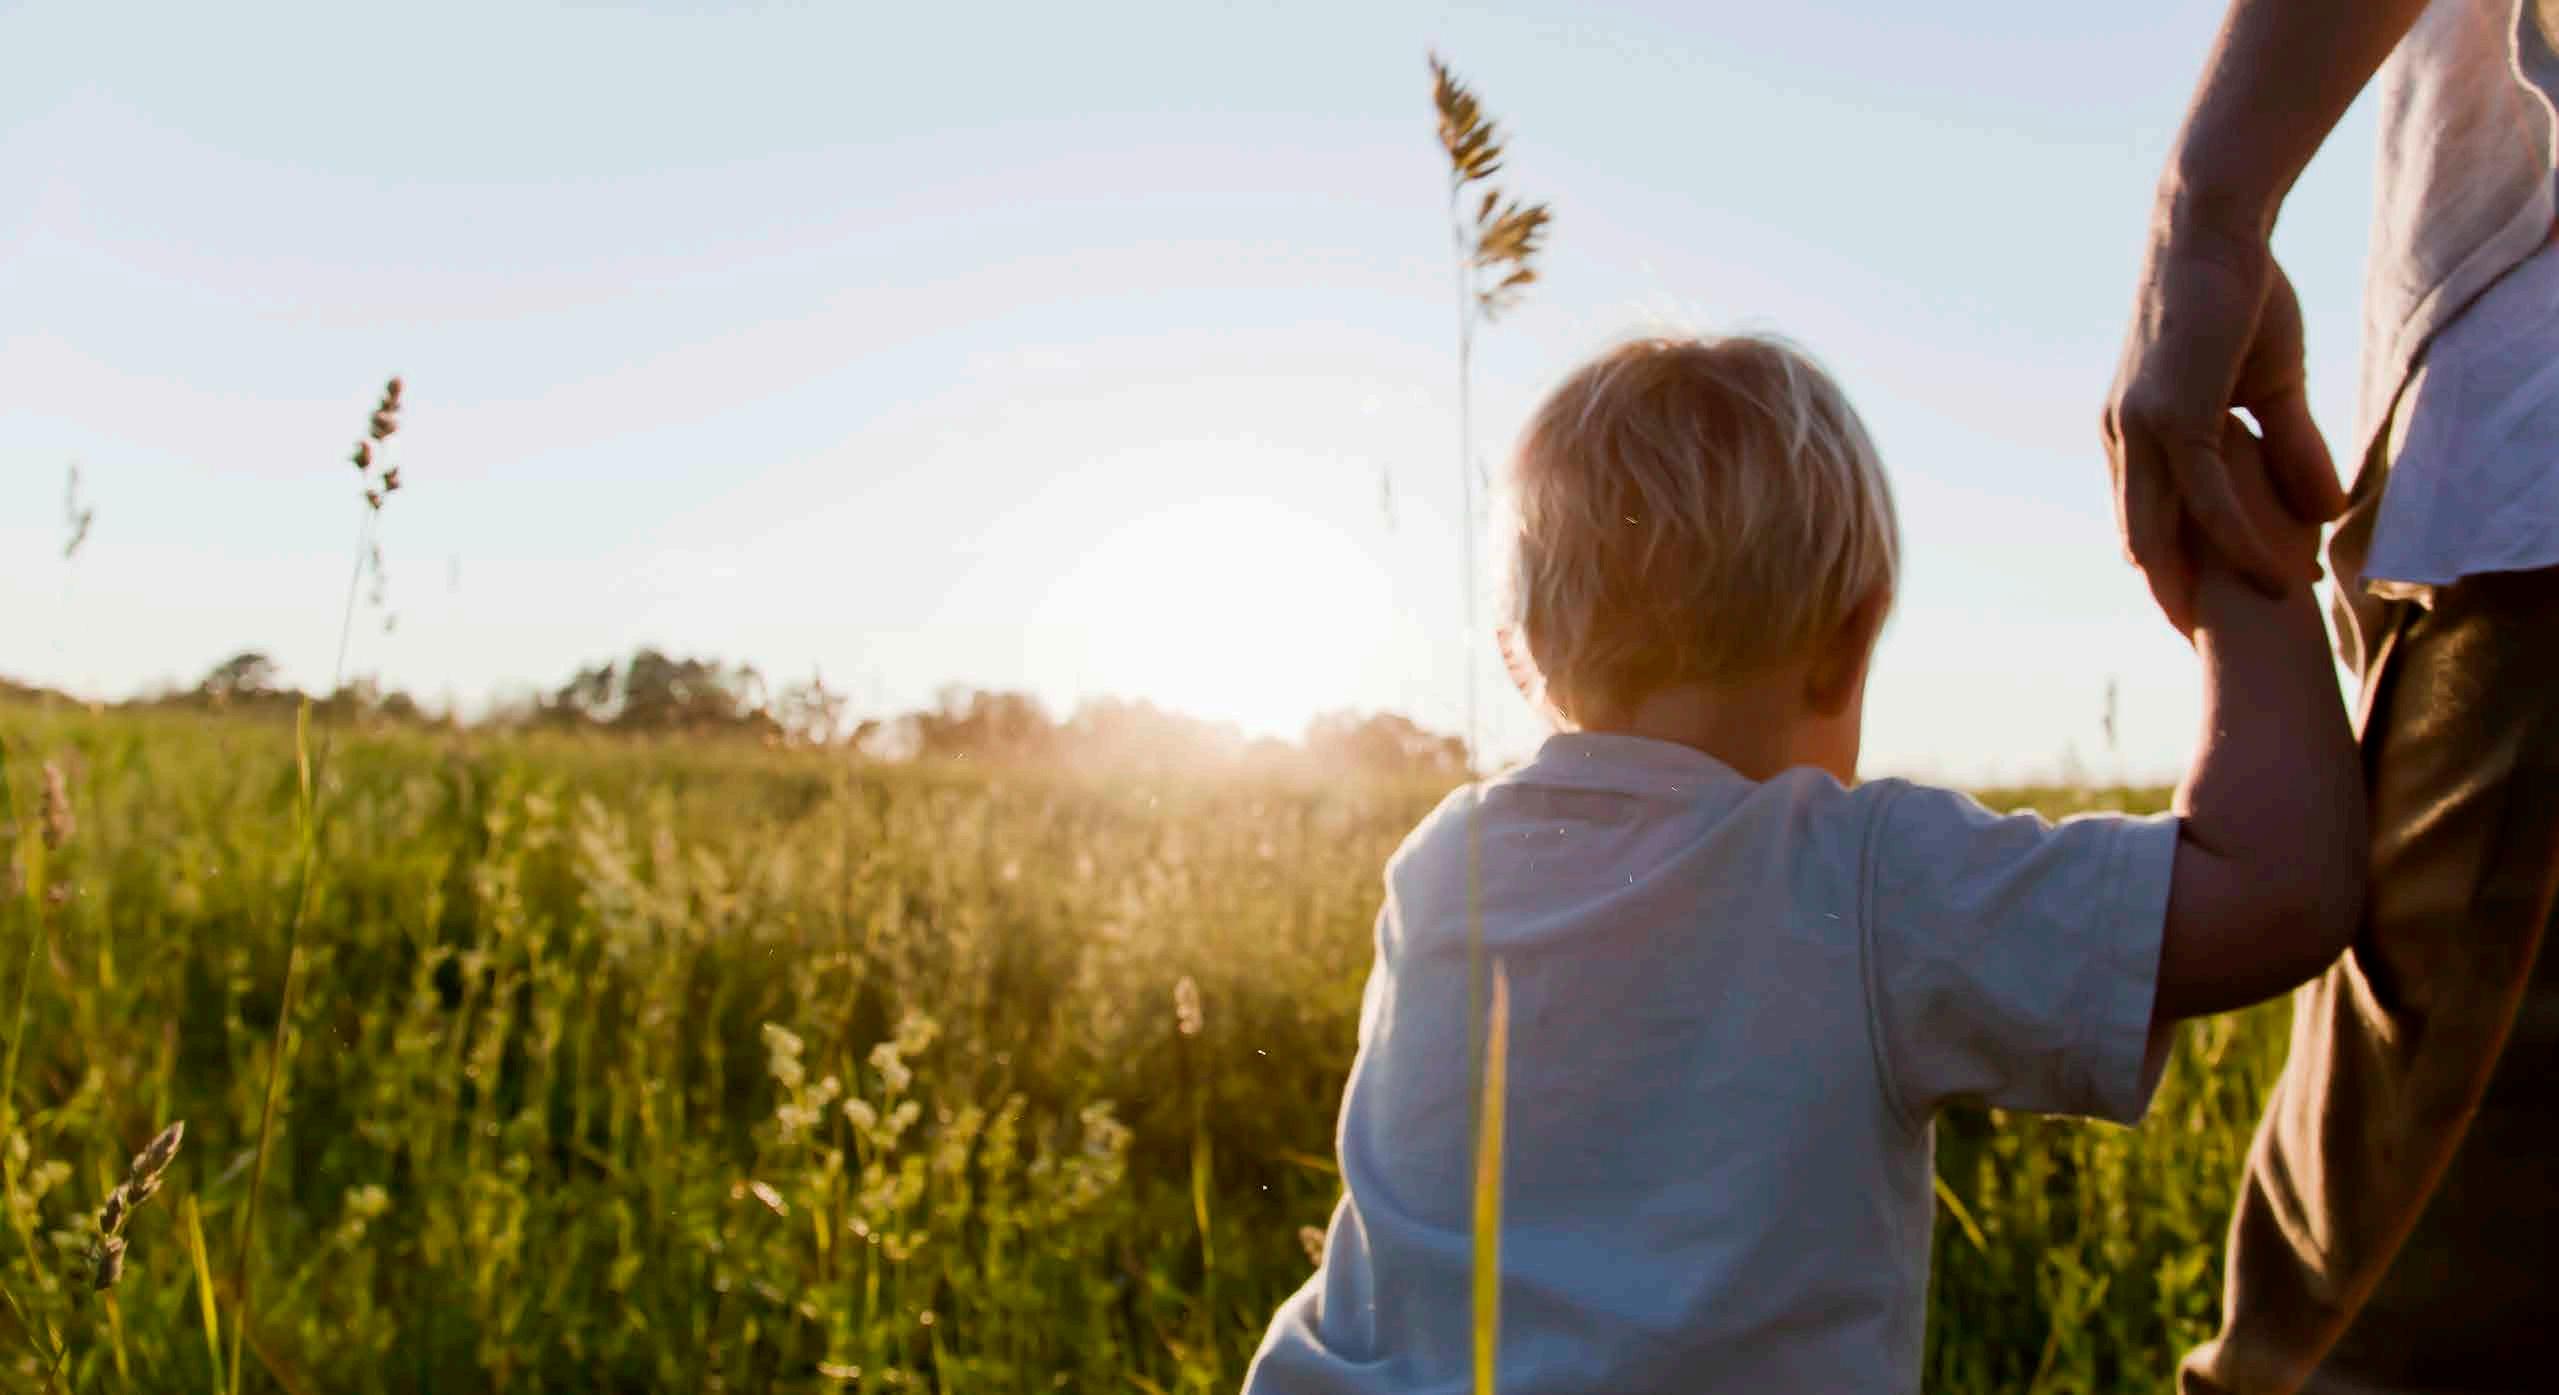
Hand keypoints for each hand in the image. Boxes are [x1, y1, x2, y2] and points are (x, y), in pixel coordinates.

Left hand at [2103, 225, 2345, 633]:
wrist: (2212, 233)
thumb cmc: (2237, 300)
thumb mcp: (2267, 388)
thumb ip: (2289, 450)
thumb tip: (2324, 512)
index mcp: (2133, 435)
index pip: (2148, 523)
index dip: (2174, 570)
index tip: (2204, 614)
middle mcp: (2124, 441)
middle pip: (2145, 545)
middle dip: (2178, 597)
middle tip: (2214, 645)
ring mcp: (2141, 432)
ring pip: (2170, 534)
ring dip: (2216, 580)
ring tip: (2264, 615)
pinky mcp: (2173, 420)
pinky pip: (2207, 502)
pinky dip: (2240, 541)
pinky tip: (2273, 569)